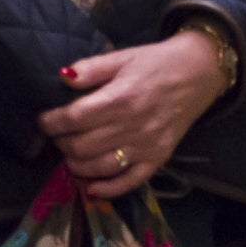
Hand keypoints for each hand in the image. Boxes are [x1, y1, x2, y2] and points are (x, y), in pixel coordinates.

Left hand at [40, 30, 228, 201]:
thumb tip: (62, 77)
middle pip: (82, 146)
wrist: (200, 72)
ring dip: (76, 165)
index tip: (45, 120)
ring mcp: (147, 145)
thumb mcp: (124, 57)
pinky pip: (129, 181)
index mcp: (121, 97)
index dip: (52, 122)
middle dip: (61, 143)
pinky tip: (91, 187)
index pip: (74, 118)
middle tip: (59, 136)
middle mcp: (133, 125)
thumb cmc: (157, 62)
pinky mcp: (159, 158)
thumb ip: (92, 68)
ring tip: (71, 154)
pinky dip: (107, 189)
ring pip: (99, 167)